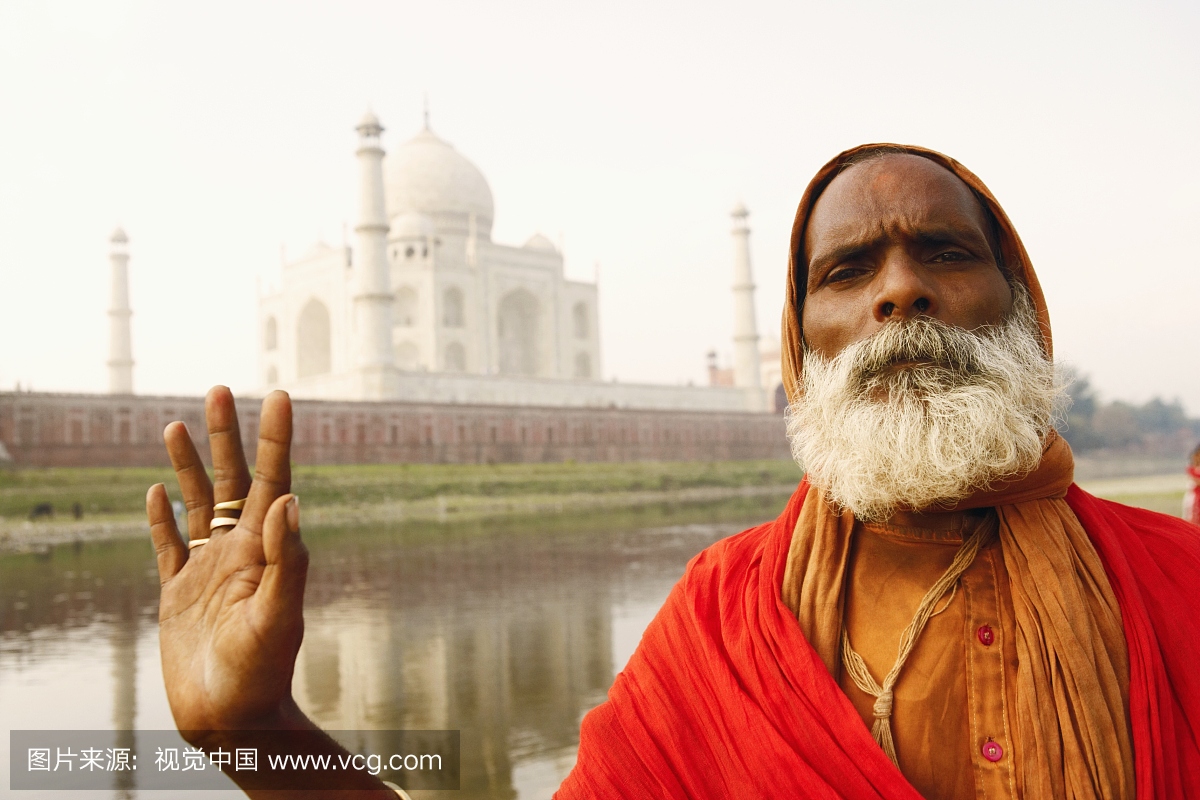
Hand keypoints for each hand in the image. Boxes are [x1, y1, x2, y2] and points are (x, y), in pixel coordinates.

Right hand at [146, 387, 308, 741]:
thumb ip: (287, 559)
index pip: (275, 480)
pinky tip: (154, 493)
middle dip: (227, 435)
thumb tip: (290, 500)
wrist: (230, 720)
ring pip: (198, 504)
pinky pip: (168, 546)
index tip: (279, 395)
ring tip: (175, 425)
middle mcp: (239, 551)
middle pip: (234, 480)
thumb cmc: (262, 674)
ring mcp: (207, 570)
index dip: (276, 438)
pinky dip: (161, 519)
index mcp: (266, 550)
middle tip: (219, 389)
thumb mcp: (280, 615)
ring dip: (188, 466)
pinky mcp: (178, 593)